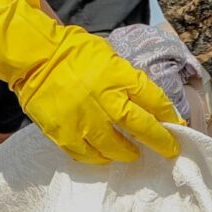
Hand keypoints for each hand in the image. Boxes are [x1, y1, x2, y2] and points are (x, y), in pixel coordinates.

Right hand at [0, 0, 180, 163]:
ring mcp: (83, 119)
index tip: (176, 126)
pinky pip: (87, 155)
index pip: (155, 100)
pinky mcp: (64, 133)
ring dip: (128, 153)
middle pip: (142, 127)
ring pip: (115, 147)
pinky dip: (99, 158)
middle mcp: (105, 99)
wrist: (35, 56)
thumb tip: (147, 101)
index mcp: (119, 76)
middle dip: (160, 142)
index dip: (169, 116)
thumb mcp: (109, 56)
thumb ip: (127, 78)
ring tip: (132, 154)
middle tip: (169, 151)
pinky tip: (104, 156)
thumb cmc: (74, 52)